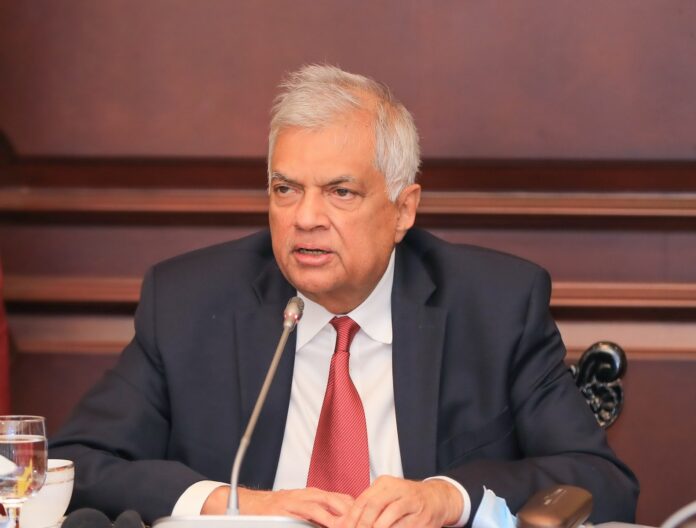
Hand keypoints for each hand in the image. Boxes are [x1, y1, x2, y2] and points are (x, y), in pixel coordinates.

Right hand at [201, 485, 354, 526]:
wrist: (252, 506)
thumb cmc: (279, 511)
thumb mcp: (304, 509)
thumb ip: (322, 515)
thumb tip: (342, 522)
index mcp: (318, 495)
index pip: (347, 500)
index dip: (361, 511)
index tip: (371, 521)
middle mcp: (312, 494)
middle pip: (343, 502)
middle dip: (356, 515)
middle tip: (367, 524)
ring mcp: (301, 500)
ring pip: (330, 506)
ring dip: (344, 518)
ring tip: (353, 526)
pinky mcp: (290, 507)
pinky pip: (312, 513)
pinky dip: (325, 520)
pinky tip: (333, 526)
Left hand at [336, 476, 462, 527]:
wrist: (435, 499)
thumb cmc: (405, 499)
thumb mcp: (386, 495)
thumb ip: (369, 506)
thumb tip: (348, 523)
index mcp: (385, 483)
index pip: (363, 500)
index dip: (352, 518)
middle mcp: (398, 489)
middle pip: (374, 506)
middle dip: (363, 524)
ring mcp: (412, 502)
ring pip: (389, 517)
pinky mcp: (423, 517)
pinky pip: (404, 527)